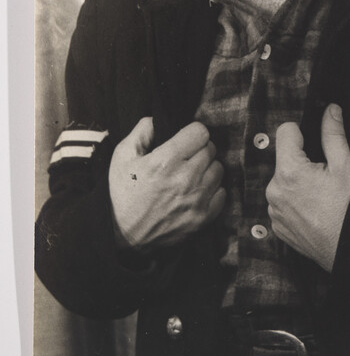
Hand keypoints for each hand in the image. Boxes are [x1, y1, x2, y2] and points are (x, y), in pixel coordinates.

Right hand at [108, 117, 224, 252]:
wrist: (122, 236)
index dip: (192, 133)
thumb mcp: (122, 156)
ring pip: (218, 169)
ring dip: (207, 169)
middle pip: (211, 149)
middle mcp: (186, 178)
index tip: (185, 141)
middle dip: (198, 150)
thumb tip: (158, 118)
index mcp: (166, 161)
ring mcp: (196, 199)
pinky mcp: (203, 218)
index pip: (200, 132)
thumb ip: (141, 131)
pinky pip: (222, 193)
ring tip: (191, 175)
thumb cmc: (122, 194)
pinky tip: (196, 192)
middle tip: (185, 159)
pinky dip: (212, 190)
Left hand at [266, 104, 349, 272]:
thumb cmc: (349, 209)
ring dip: (298, 182)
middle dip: (302, 161)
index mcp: (288, 171)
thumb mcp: (344, 165)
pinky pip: (283, 203)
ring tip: (321, 195)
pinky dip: (296, 202)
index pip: (285, 132)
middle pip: (285, 159)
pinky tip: (315, 209)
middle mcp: (274, 191)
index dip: (302, 133)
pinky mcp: (278, 227)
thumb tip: (330, 109)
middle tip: (325, 176)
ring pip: (283, 181)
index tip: (316, 144)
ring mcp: (274, 211)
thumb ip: (333, 134)